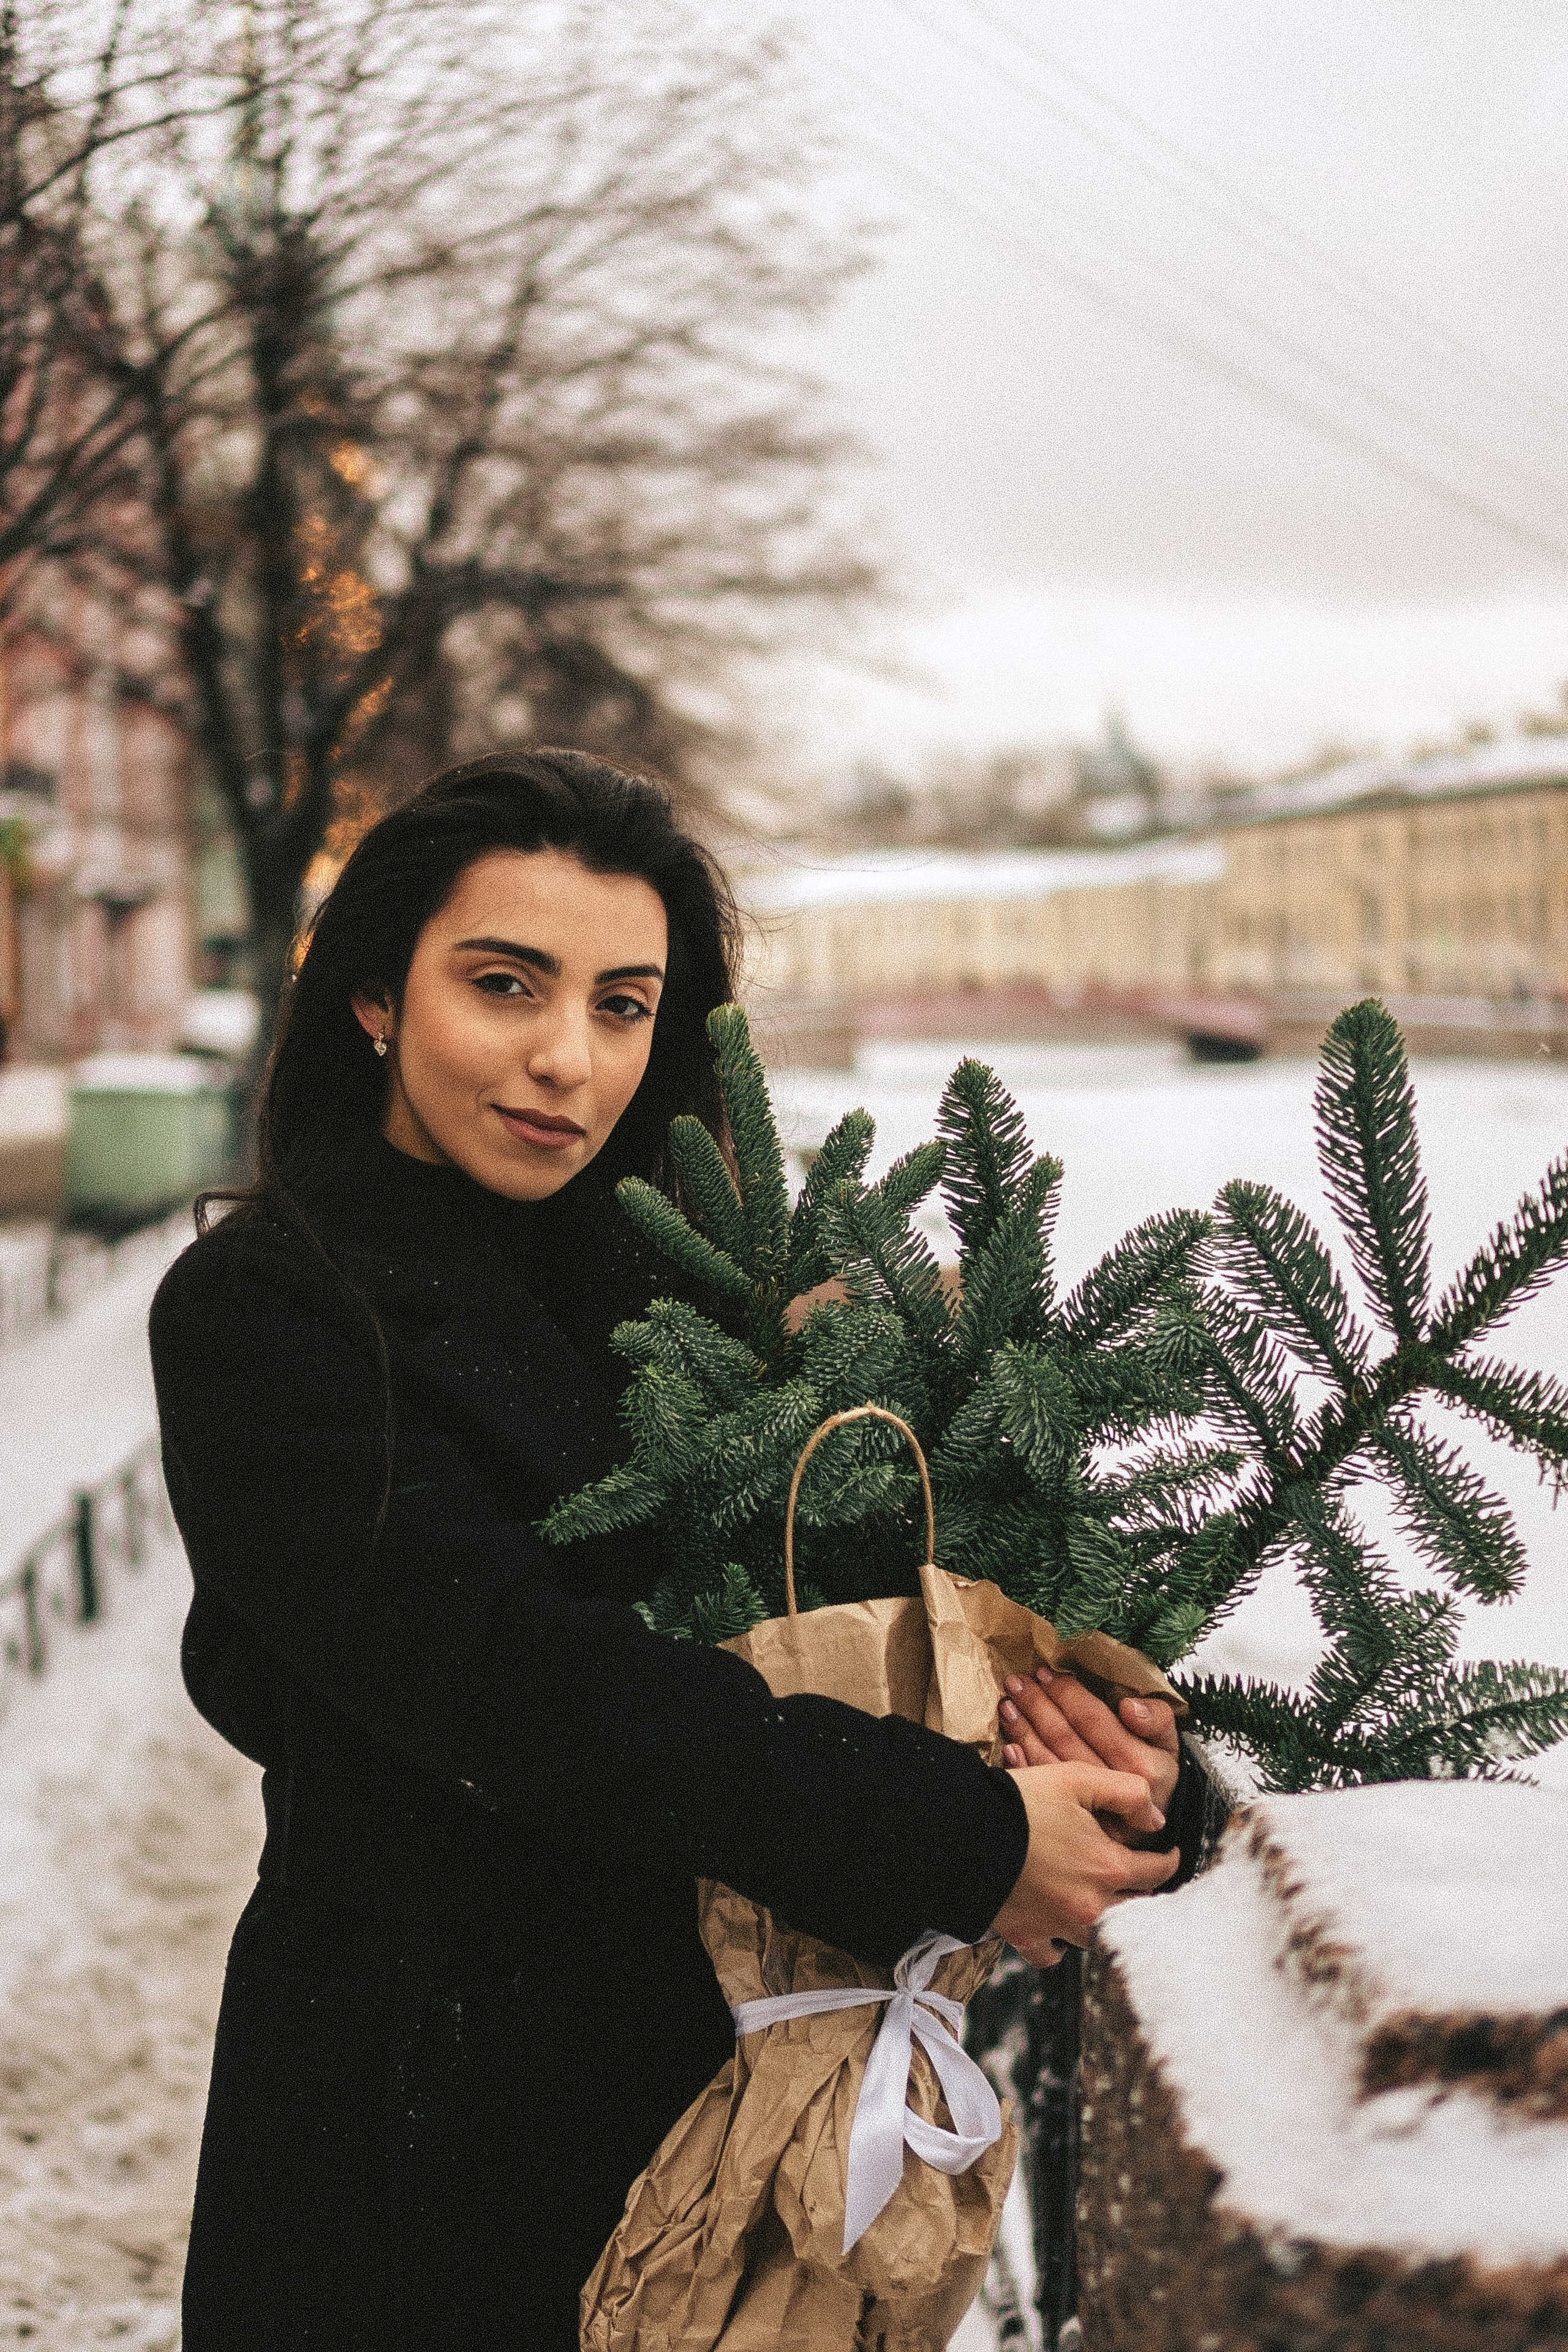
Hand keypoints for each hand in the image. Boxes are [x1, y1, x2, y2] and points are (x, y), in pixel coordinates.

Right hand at [990, 1761, 1177, 1967]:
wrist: (964, 1832)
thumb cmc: (1021, 1802)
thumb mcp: (1077, 1779)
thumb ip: (1127, 1793)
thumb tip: (1156, 1819)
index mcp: (1108, 1867)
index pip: (1158, 1871)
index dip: (1169, 1859)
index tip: (1169, 1854)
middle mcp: (1092, 1906)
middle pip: (1136, 1909)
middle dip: (1142, 1892)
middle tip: (1140, 1879)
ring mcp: (1060, 1927)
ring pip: (1098, 1934)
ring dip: (1104, 1919)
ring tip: (1100, 1900)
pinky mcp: (1028, 1938)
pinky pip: (1053, 1955)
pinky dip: (1058, 1944)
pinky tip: (1058, 1926)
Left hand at [1000, 1667, 1179, 1844]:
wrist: (1158, 1817)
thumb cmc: (1158, 1767)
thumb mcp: (1168, 1740)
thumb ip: (1156, 1719)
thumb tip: (1129, 1708)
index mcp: (1142, 1766)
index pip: (1094, 1721)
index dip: (1068, 1695)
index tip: (1046, 1674)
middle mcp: (1115, 1788)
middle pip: (1066, 1739)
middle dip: (1038, 1707)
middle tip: (1016, 1683)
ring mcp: (1093, 1811)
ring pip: (1051, 1762)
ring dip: (1025, 1732)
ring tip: (1007, 1706)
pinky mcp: (1076, 1826)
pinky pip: (1044, 1792)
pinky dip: (1024, 1766)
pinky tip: (1009, 1746)